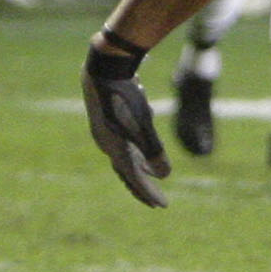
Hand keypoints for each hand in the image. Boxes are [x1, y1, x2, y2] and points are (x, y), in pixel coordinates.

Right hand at [83, 44, 169, 207]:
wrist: (105, 66)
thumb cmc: (125, 97)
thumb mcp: (143, 126)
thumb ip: (154, 151)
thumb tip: (165, 175)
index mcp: (112, 148)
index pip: (133, 178)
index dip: (148, 192)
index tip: (162, 205)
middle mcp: (106, 142)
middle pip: (126, 171)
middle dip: (142, 186)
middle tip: (155, 201)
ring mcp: (105, 130)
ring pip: (125, 154)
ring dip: (139, 166)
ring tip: (152, 174)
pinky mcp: (109, 117)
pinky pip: (125, 138)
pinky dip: (137, 146)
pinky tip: (144, 139)